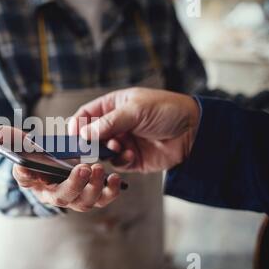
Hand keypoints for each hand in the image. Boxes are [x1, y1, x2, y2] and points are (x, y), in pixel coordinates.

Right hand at [0, 126, 121, 211]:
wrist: (69, 162)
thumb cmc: (47, 155)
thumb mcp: (30, 144)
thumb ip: (14, 138)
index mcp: (36, 180)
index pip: (25, 179)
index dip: (25, 175)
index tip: (26, 168)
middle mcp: (55, 193)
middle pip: (61, 196)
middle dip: (72, 184)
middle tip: (82, 168)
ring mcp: (76, 197)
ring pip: (84, 202)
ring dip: (92, 187)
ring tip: (98, 168)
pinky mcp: (94, 195)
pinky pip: (103, 198)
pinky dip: (111, 191)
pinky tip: (115, 177)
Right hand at [69, 88, 200, 172]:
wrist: (195, 130)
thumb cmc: (166, 110)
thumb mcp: (135, 110)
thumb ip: (108, 122)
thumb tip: (83, 134)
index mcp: (113, 106)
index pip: (86, 115)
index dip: (77, 124)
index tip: (73, 135)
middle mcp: (115, 124)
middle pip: (90, 136)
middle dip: (90, 142)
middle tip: (91, 147)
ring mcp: (123, 142)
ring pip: (102, 152)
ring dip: (107, 151)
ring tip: (119, 146)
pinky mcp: (132, 159)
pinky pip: (117, 163)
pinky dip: (121, 160)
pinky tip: (131, 154)